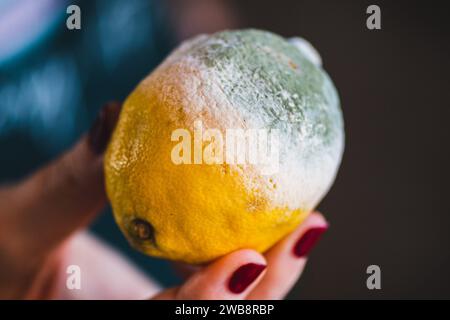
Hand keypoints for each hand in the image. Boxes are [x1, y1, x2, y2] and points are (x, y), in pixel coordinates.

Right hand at [0, 103, 327, 299]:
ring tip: (303, 219)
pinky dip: (242, 253)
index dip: (212, 304)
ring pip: (228, 304)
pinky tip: (261, 216)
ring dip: (268, 267)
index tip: (250, 257)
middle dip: (267, 285)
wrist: (13, 268)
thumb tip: (111, 119)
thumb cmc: (1, 257)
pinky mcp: (172, 304)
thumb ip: (66, 184)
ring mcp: (162, 318)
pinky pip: (217, 283)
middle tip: (307, 228)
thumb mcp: (20, 224)